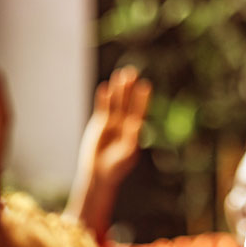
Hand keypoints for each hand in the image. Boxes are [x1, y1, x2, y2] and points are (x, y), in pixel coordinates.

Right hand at [76, 66, 150, 188]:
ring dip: (118, 90)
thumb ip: (132, 139)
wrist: (99, 174)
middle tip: (132, 72)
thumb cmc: (116, 167)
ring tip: (120, 75)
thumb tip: (138, 124)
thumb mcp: (127, 154)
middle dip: (129, 88)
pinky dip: (103, 99)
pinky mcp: (100, 125)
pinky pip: (102, 109)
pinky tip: (105, 88)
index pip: (139, 111)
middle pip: (127, 103)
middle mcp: (124, 124)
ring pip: (115, 103)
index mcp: (134, 131)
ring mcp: (112, 123)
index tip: (146, 86)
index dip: (142, 99)